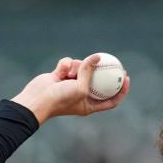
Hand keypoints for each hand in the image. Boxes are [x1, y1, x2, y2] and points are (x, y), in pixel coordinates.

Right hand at [11, 54, 130, 124]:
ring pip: (82, 68)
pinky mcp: (61, 75)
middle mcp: (82, 95)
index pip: (111, 100)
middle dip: (102, 71)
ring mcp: (71, 84)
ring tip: (70, 73)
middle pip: (97, 81)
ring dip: (77, 67)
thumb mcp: (80, 87)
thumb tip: (97, 57)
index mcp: (90, 105)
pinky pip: (69, 64)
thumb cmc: (60, 99)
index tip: (126, 78)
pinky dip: (65, 65)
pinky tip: (60, 70)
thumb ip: (89, 72)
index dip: (121, 90)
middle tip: (112, 62)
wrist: (37, 99)